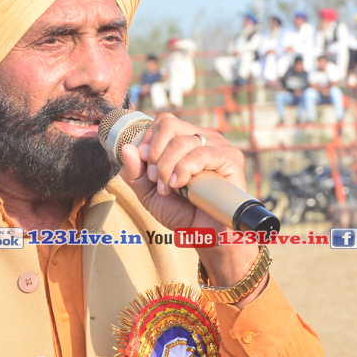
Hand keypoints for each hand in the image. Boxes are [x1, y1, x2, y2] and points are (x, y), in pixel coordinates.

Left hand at [117, 113, 261, 296]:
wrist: (205, 235)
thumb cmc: (181, 212)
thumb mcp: (148, 192)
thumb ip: (134, 172)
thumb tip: (126, 148)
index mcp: (185, 139)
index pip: (163, 121)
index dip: (147, 141)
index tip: (144, 167)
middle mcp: (202, 137)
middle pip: (169, 125)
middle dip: (155, 154)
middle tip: (155, 179)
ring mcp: (218, 146)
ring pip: (182, 141)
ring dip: (167, 167)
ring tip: (168, 188)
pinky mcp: (231, 158)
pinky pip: (201, 154)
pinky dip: (184, 170)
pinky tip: (181, 185)